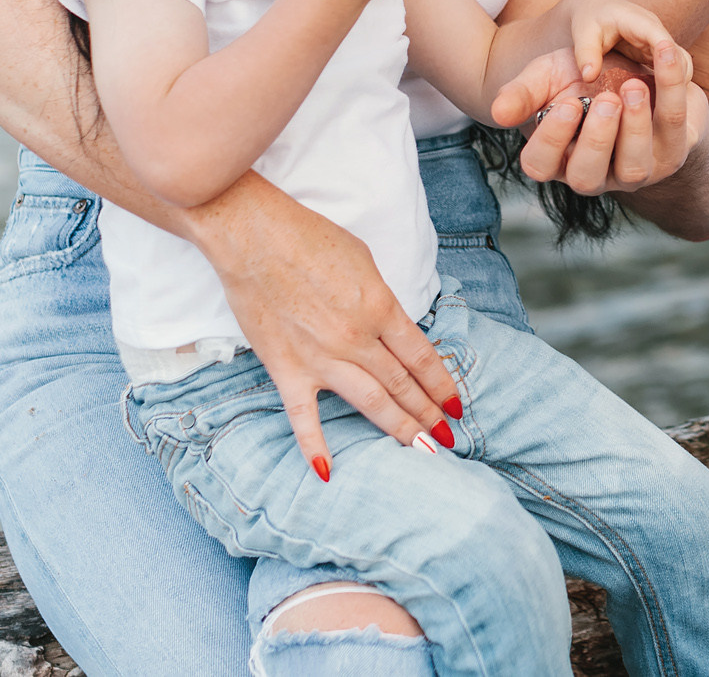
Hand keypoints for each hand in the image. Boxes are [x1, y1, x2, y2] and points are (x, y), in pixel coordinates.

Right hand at [197, 180, 459, 480]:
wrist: (252, 237)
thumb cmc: (309, 238)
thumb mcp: (364, 262)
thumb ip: (380, 301)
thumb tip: (392, 329)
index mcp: (381, 307)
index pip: (422, 357)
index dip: (442, 383)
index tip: (455, 404)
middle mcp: (357, 339)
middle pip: (402, 384)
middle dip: (429, 413)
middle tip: (446, 435)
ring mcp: (321, 358)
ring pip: (370, 402)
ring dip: (399, 428)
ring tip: (421, 449)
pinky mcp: (286, 369)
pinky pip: (303, 417)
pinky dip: (314, 446)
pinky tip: (327, 472)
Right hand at [514, 30, 708, 194]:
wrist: (633, 71)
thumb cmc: (582, 81)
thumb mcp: (549, 78)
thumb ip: (522, 92)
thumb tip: (498, 112)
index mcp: (557, 159)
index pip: (541, 166)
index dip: (551, 139)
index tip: (566, 103)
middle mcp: (595, 174)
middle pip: (587, 177)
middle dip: (597, 139)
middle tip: (605, 99)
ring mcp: (635, 169)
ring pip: (634, 167)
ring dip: (635, 127)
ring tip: (633, 86)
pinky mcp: (673, 152)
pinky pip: (675, 129)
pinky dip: (672, 91)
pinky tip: (665, 57)